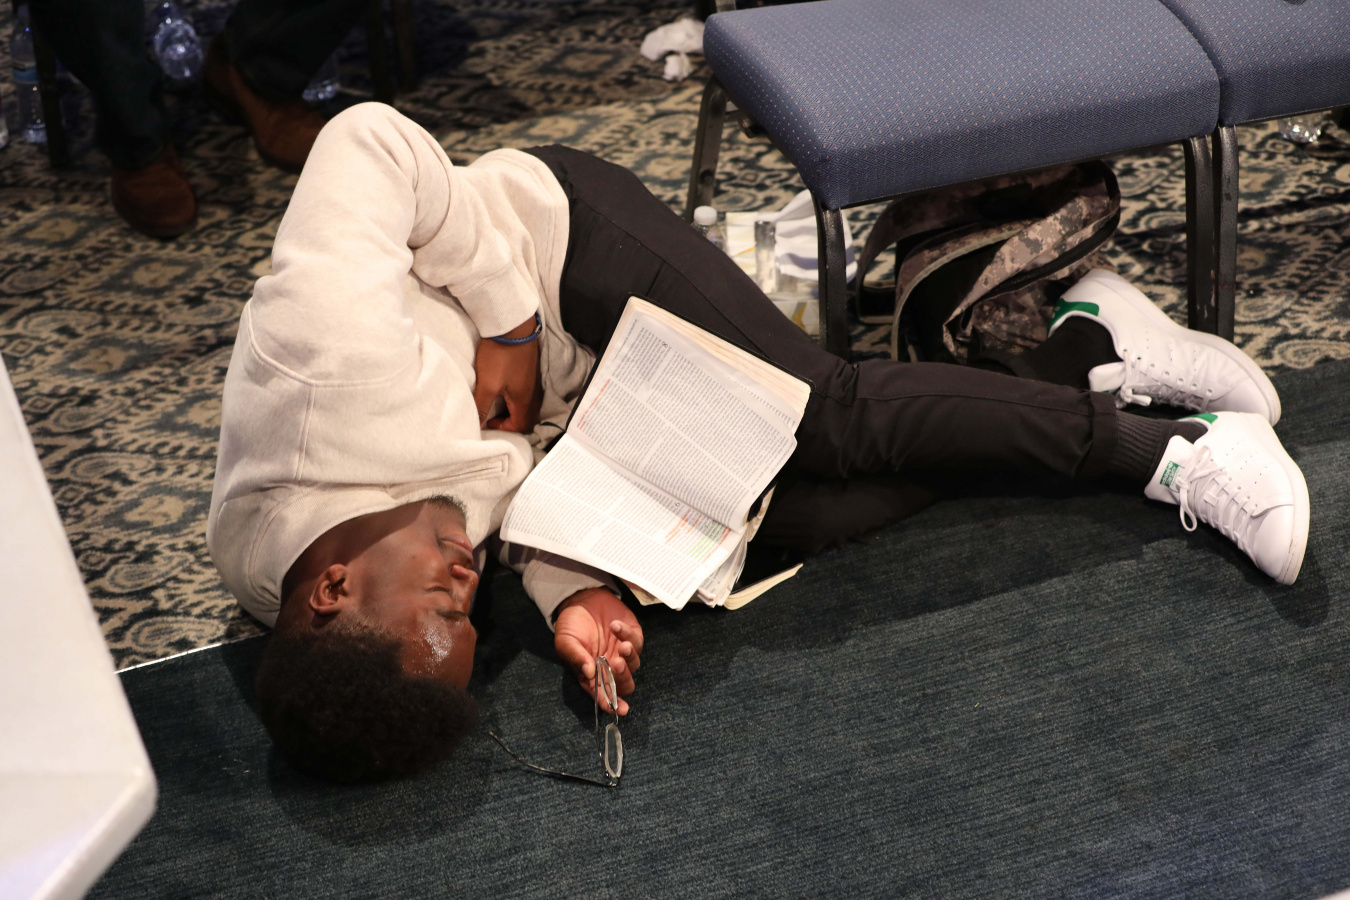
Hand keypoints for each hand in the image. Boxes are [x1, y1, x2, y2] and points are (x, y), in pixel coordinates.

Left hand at [472, 314, 542, 432]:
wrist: (513, 326)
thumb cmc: (500, 356)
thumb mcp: (487, 384)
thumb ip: (482, 406)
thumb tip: (478, 426)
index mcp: (524, 400)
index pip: (521, 426)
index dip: (504, 429)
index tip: (489, 421)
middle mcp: (532, 393)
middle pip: (524, 417)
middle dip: (508, 421)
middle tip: (491, 416)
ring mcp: (532, 380)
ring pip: (524, 404)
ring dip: (510, 408)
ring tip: (494, 403)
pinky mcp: (529, 370)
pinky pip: (523, 391)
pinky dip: (512, 396)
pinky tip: (500, 387)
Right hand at [554, 588, 643, 714]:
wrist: (581, 599)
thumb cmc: (571, 624)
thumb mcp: (566, 641)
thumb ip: (576, 657)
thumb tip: (589, 673)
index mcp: (592, 675)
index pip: (604, 695)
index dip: (612, 704)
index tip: (620, 709)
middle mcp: (610, 668)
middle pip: (625, 684)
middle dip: (624, 679)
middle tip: (616, 664)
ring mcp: (622, 653)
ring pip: (634, 665)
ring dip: (629, 658)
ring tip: (622, 645)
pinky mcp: (632, 636)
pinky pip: (636, 642)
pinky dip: (627, 635)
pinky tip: (615, 625)